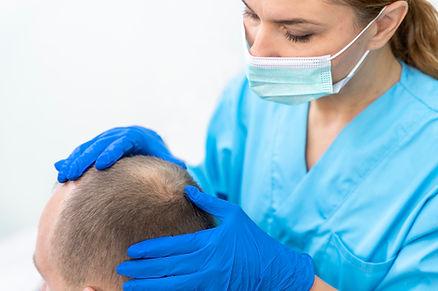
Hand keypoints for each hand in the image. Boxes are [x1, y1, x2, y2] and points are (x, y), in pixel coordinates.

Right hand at [55, 126, 184, 181]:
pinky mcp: (98, 144)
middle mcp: (119, 134)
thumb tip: (183, 165)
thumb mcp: (167, 157)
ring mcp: (106, 138)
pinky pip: (83, 151)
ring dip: (74, 160)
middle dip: (86, 159)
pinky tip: (61, 169)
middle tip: (74, 175)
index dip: (112, 152)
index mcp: (136, 135)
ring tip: (64, 176)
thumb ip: (172, 162)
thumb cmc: (158, 153)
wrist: (147, 142)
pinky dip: (72, 159)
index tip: (102, 165)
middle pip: (100, 144)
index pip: (123, 142)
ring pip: (88, 147)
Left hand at [117, 186, 314, 290]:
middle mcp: (205, 264)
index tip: (132, 250)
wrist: (275, 271)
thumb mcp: (234, 215)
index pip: (171, 246)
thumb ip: (208, 202)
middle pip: (166, 267)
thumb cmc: (254, 239)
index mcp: (208, 242)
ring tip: (129, 286)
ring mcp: (208, 282)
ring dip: (148, 286)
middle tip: (123, 267)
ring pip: (171, 286)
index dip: (150, 249)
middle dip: (142, 268)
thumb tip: (186, 188)